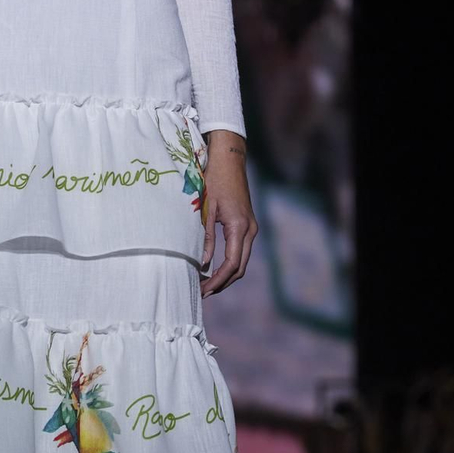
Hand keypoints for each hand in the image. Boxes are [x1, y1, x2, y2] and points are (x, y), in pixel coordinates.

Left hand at [200, 131, 257, 297]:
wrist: (229, 159)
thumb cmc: (214, 179)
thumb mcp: (206, 208)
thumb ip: (205, 237)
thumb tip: (202, 264)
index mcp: (240, 227)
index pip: (232, 264)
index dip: (218, 280)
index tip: (204, 291)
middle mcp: (250, 230)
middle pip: (240, 268)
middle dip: (222, 283)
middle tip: (202, 293)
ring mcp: (251, 227)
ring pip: (241, 261)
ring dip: (225, 275)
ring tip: (205, 284)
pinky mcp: (247, 224)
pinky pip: (240, 250)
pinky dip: (229, 263)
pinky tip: (212, 268)